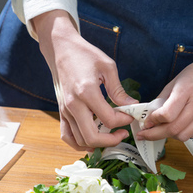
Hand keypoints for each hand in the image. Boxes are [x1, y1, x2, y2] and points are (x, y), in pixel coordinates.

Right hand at [32, 10, 136, 149]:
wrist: (61, 49)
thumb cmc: (85, 55)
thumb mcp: (107, 67)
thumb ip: (118, 90)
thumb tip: (131, 106)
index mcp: (87, 92)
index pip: (108, 119)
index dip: (123, 121)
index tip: (130, 116)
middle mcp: (73, 104)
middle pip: (92, 136)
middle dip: (111, 140)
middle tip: (123, 133)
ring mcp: (65, 110)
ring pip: (80, 140)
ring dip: (97, 143)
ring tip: (110, 136)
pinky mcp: (61, 112)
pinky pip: (67, 136)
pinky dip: (79, 144)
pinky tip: (92, 142)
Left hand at [136, 47, 192, 140]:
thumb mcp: (176, 81)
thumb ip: (162, 100)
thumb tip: (150, 117)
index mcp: (186, 90)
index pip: (166, 115)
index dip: (153, 122)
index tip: (146, 123)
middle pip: (173, 129)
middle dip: (155, 135)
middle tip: (146, 134)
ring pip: (183, 135)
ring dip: (170, 135)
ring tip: (163, 129)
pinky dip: (183, 132)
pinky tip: (179, 125)